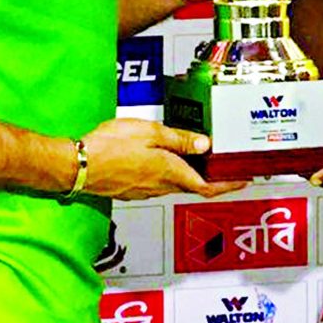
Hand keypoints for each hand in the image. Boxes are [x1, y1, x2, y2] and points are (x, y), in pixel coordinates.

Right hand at [78, 118, 244, 199]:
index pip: (208, 186)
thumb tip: (205, 144)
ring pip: (177, 184)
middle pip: (194, 186)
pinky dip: (172, 173)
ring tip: (200, 158)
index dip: (229, 184)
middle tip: (226, 165)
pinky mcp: (132, 190)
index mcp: (170, 171)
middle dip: (213, 178)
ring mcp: (146, 191)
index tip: (244, 180)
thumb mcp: (150, 132)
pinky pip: (160, 183)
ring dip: (192, 174)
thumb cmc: (110, 146)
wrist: (77, 166)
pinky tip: (167, 160)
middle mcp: (161, 186)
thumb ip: (179, 139)